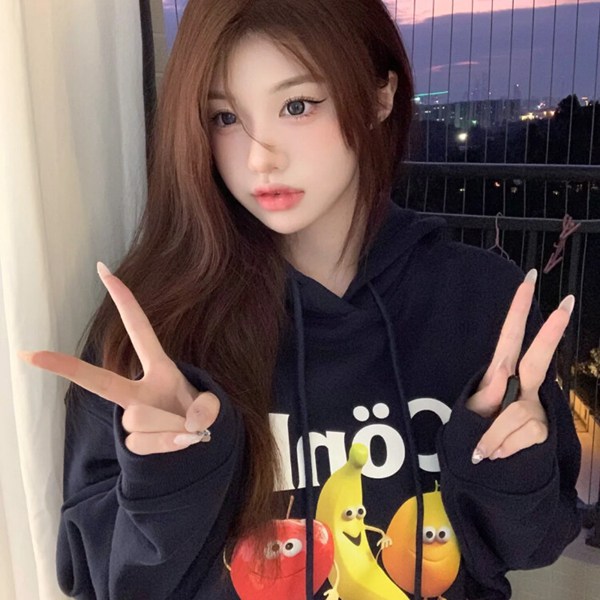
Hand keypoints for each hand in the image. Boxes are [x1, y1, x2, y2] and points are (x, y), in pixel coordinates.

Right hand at [19, 262, 219, 454]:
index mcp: (160, 369)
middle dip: (69, 369)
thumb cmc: (199, 415)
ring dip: (169, 428)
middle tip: (29, 354)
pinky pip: (143, 443)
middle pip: (101, 381)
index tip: (103, 270)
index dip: (124, 300)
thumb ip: (207, 410)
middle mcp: (139, 391)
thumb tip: (188, 425)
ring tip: (185, 431)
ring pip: (137, 420)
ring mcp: (132, 417)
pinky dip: (167, 446)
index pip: (139, 330)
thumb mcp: (212, 405)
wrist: (199, 446)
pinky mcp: (131, 443)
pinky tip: (178, 444)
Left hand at [466, 269, 573, 463]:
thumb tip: (505, 370)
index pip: (510, 336)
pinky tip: (501, 452)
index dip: (518, 309)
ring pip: (520, 416)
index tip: (528, 280)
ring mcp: (535, 407)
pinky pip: (525, 436)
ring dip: (495, 437)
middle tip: (568, 302)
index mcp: (500, 374)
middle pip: (538, 359)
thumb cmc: (473, 431)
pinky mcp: (543, 429)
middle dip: (550, 333)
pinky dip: (505, 447)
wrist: (484, 468)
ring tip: (486, 447)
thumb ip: (490, 396)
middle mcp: (522, 387)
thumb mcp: (471, 411)